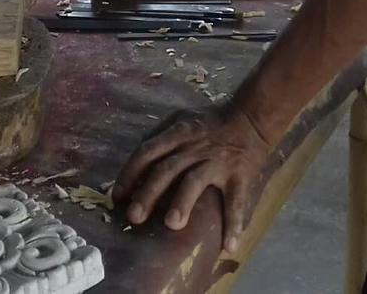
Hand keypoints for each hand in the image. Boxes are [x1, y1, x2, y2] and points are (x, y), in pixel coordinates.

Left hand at [113, 107, 270, 253]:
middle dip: (148, 192)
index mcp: (177, 134)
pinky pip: (235, 201)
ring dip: (183, 202)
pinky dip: (233, 223)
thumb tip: (136, 167)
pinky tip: (229, 246)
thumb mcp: (182, 123)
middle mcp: (194, 147)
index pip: (147, 152)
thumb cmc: (210, 125)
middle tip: (134, 216)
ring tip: (172, 225)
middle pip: (166, 169)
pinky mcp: (239, 176)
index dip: (130, 173)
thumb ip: (163, 141)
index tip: (116, 196)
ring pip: (195, 181)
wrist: (250, 119)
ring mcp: (217, 162)